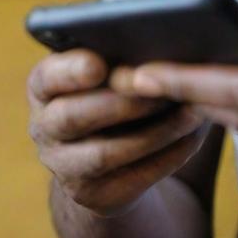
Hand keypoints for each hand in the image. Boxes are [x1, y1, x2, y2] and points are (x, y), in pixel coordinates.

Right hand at [27, 49, 208, 216]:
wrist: (114, 150)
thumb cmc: (121, 87)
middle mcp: (45, 127)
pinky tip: (193, 135)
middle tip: (162, 87)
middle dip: (122, 103)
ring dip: (154, 132)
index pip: (46, 77)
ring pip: (104, 153)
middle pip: (73, 117)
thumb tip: (170, 42)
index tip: (98, 64)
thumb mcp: (114, 66)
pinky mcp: (91, 195)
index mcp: (44, 86)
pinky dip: (167, 156)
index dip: (70, 71)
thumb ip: (127, 54)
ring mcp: (64, 165)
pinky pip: (131, 178)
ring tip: (192, 111)